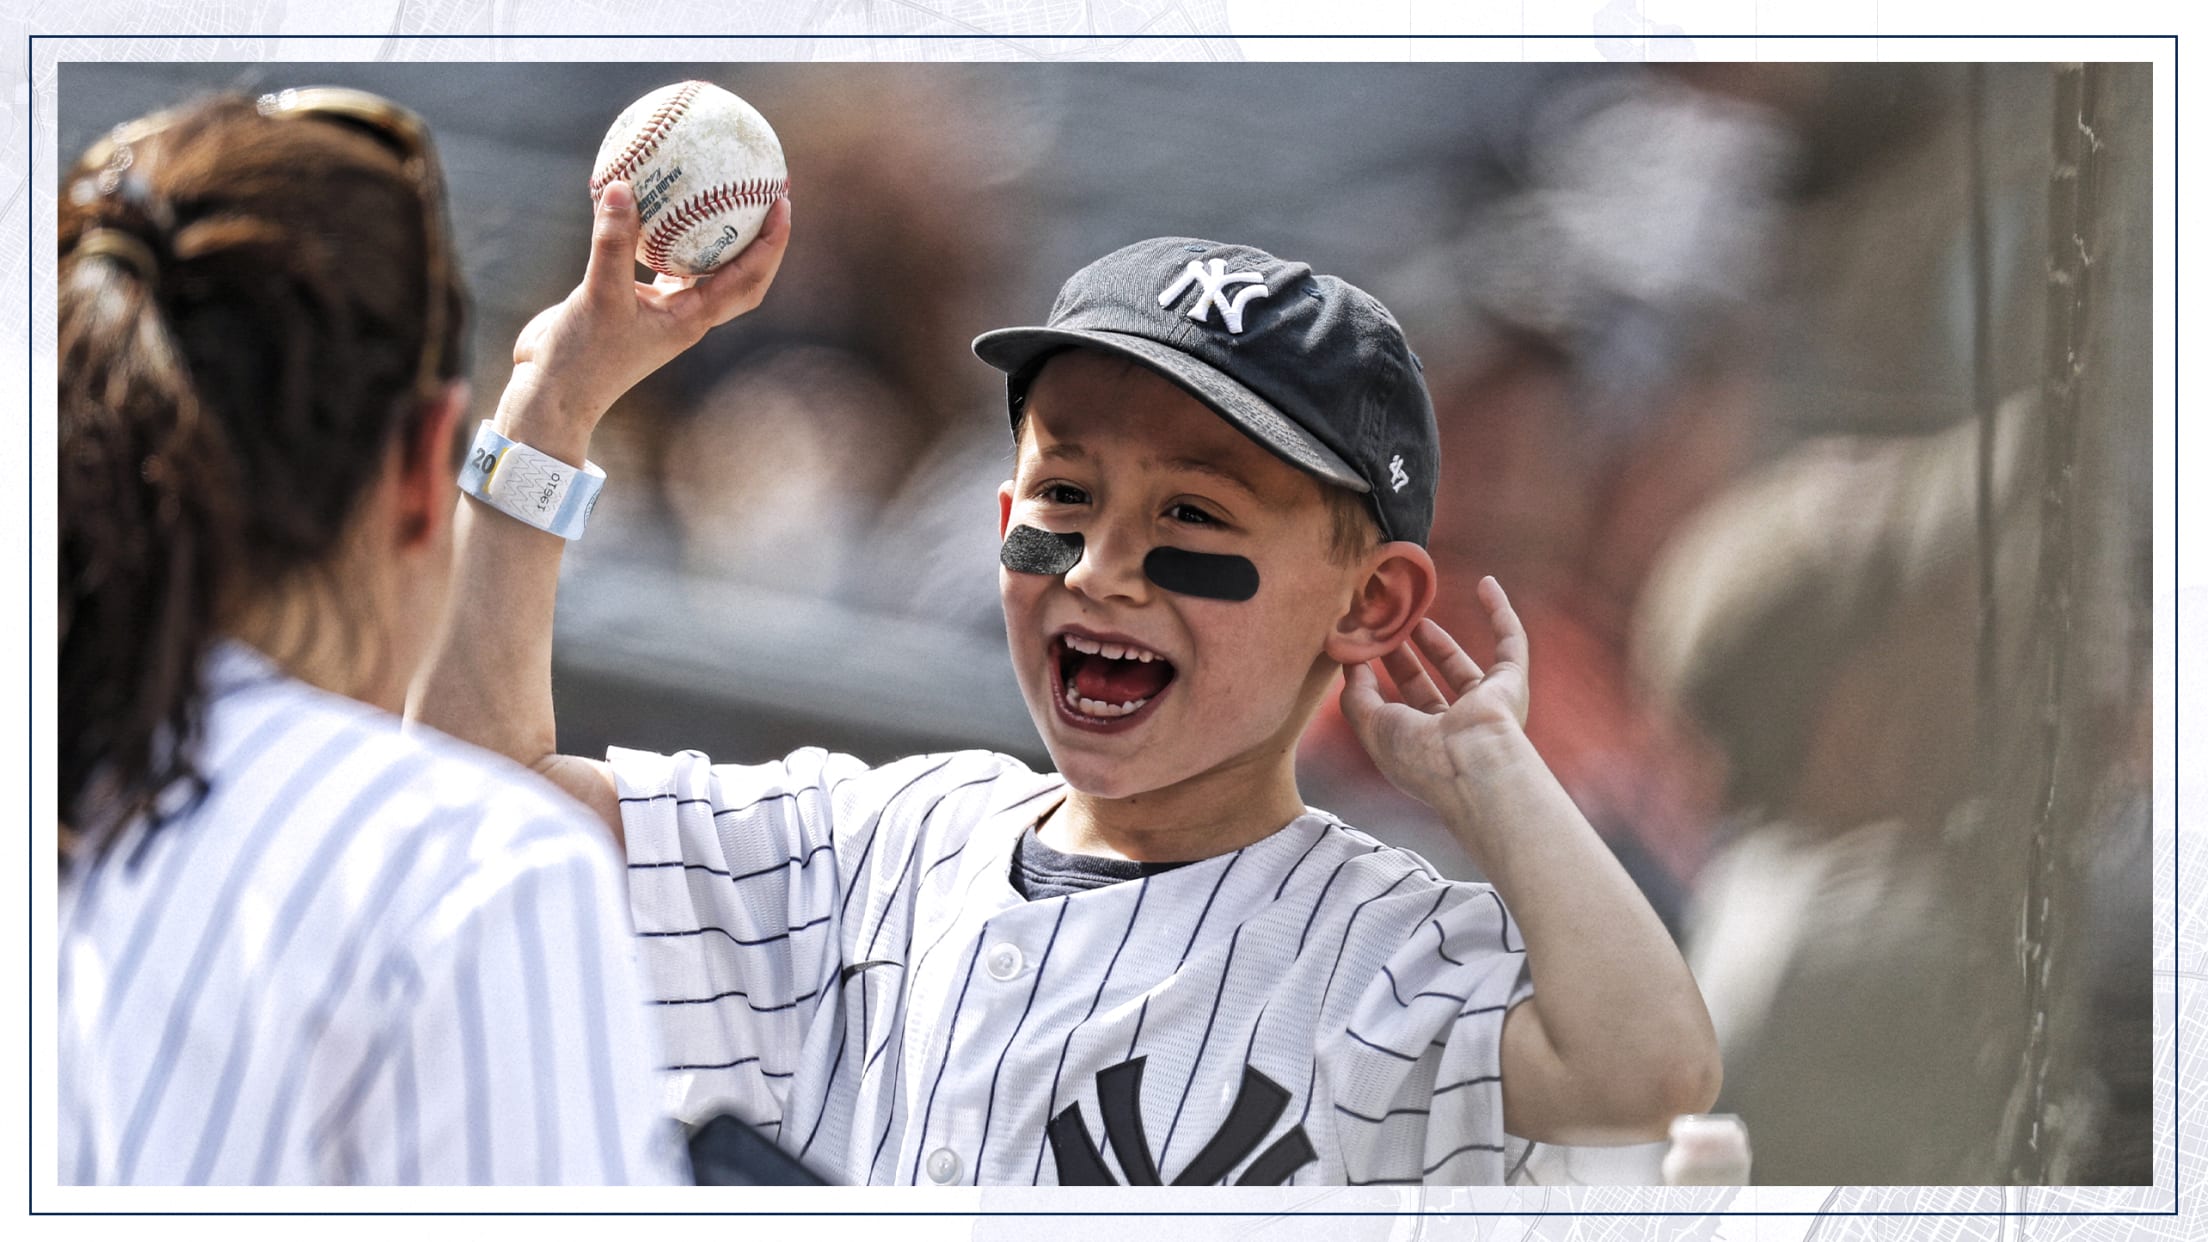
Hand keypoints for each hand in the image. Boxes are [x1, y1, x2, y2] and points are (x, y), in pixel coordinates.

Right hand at [500, 181, 791, 434]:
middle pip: (740, 274)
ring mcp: (661, 308)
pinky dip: (664, 233)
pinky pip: (660, 259)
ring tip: (722, 191)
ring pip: (700, 265)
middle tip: (766, 191)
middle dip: (759, 237)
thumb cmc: (583, 356)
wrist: (552, 391)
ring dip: (715, 233)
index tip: (782, 203)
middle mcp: (685, 313)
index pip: (747, 279)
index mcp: (691, 319)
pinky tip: (657, 203)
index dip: (770, 243)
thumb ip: (612, 243)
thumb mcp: (599, 295)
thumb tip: (622, 186)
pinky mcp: (634, 299)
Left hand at [1339, 576, 1530, 823]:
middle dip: (1405, 655)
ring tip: (1412, 611)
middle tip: (1382, 627)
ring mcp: (1486, 705)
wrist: (1471, 764)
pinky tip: (1487, 583)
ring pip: (1461, 663)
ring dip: (1438, 639)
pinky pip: (1511, 640)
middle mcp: (1456, 726)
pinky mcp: (1511, 683)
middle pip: (1427, 683)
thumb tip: (1353, 663)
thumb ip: (1357, 695)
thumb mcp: (1372, 726)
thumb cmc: (1420, 755)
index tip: (1363, 646)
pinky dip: (1501, 611)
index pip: (1400, 704)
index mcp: (1424, 743)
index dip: (1383, 674)